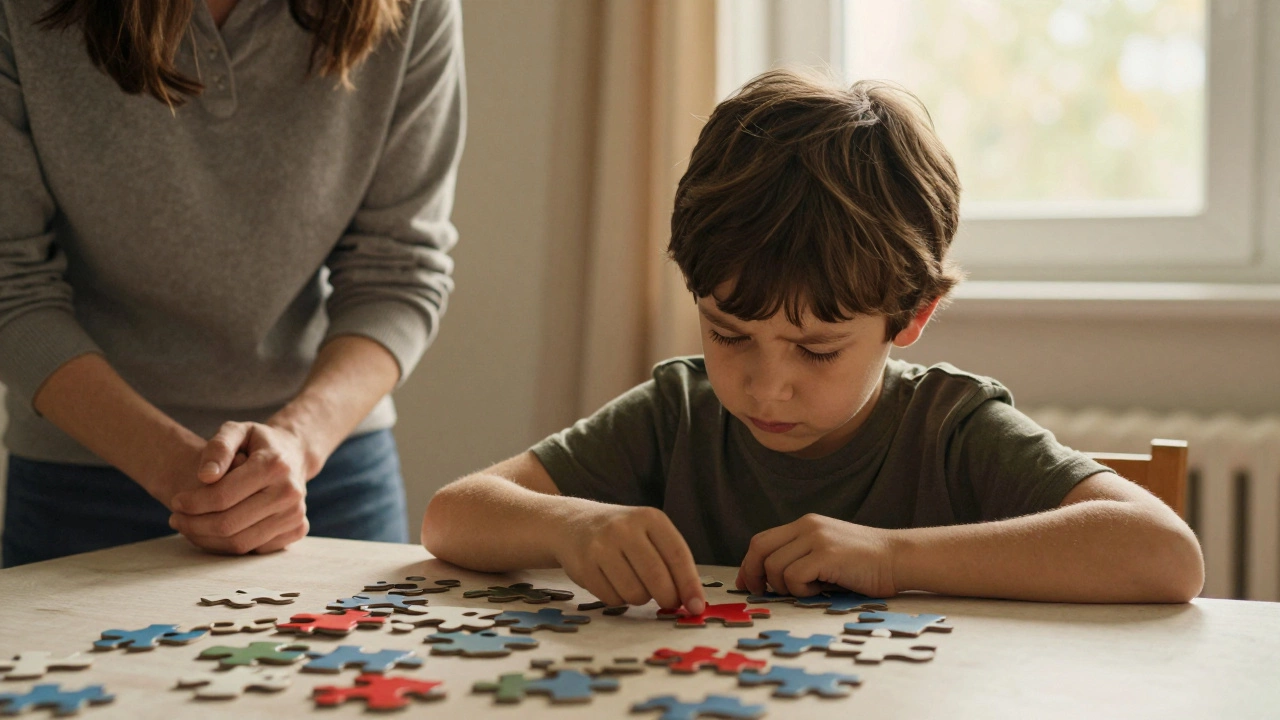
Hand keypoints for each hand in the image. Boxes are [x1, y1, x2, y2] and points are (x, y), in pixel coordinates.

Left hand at [167, 422, 311, 554]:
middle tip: (176, 518)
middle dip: (194, 525)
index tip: (176, 501)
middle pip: (229, 524)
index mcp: (274, 465)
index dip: (193, 503)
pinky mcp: (297, 529)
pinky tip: (213, 532)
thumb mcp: (237, 431)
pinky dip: (227, 546)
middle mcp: (289, 492)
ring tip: (189, 526)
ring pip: (240, 543)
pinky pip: (254, 550)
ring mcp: (296, 514)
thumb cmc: (258, 443)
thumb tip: (205, 476)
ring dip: (206, 539)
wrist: (294, 455)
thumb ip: (218, 448)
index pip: (223, 496)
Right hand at [555, 505, 705, 613]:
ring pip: (635, 593)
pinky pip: (612, 599)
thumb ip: (671, 561)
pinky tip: (613, 583)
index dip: (689, 585)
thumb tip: (693, 601)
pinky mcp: (584, 566)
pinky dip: (619, 599)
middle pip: (656, 578)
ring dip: (641, 598)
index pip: (677, 555)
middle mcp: (625, 528)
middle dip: (667, 598)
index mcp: (650, 518)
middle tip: (669, 603)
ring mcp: (601, 546)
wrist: (574, 524)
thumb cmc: (623, 534)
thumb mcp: (649, 533)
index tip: (697, 607)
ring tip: (634, 583)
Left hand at [736, 514, 897, 597]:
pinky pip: (794, 576)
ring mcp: (816, 538)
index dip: (749, 564)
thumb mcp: (826, 552)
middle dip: (754, 575)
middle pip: (759, 549)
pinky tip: (821, 589)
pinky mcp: (826, 554)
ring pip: (775, 567)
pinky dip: (801, 590)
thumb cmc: (864, 564)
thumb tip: (766, 581)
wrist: (899, 558)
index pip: (761, 540)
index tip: (747, 584)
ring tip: (811, 589)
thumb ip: (800, 557)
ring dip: (786, 587)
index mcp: (805, 524)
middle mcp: (807, 526)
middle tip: (761, 593)